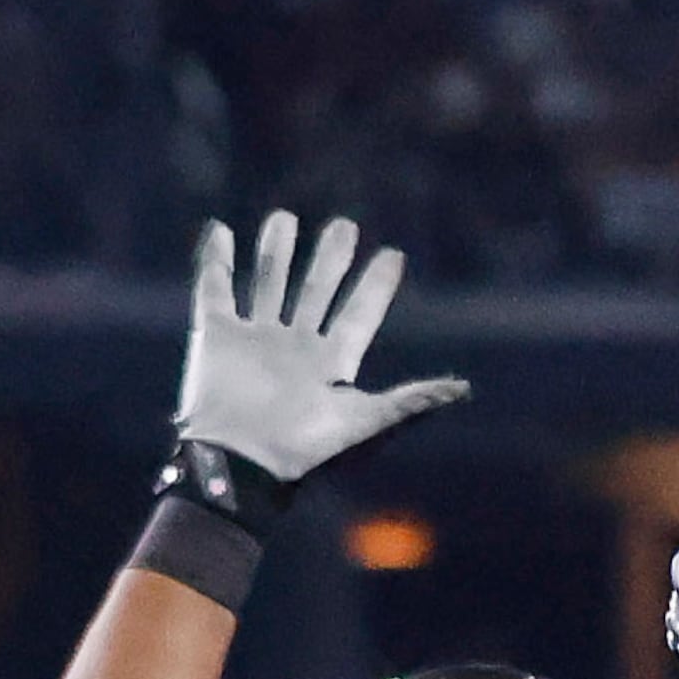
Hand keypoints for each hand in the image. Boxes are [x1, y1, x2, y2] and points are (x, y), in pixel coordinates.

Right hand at [176, 211, 468, 483]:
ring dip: (277, 251)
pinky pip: (215, 289)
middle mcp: (296, 344)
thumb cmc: (305, 446)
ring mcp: (256, 337)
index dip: (376, 285)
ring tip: (285, 218)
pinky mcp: (217, 335)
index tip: (393, 254)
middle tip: (344, 225)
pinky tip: (221, 230)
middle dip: (330, 259)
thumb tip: (463, 389)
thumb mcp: (366, 419)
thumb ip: (412, 400)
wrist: (243, 460)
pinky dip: (216, 260)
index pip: (359, 313)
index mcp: (333, 362)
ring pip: (269, 282)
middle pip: (316, 289)